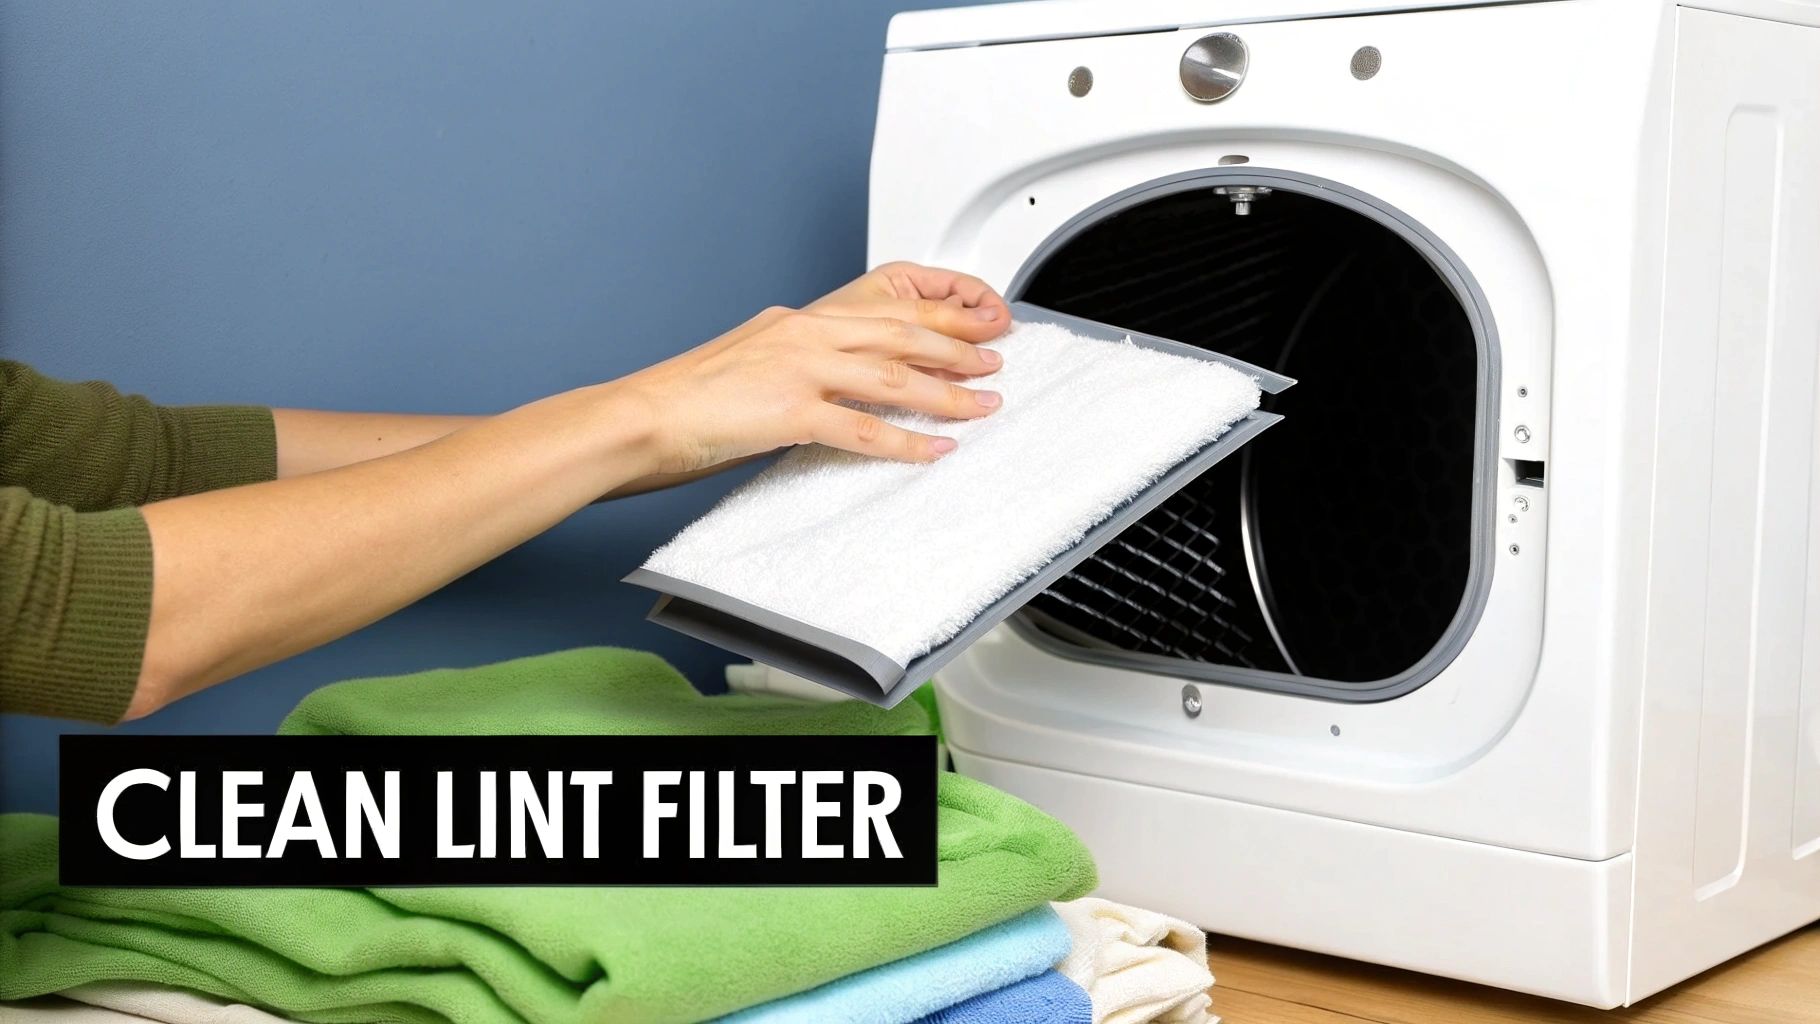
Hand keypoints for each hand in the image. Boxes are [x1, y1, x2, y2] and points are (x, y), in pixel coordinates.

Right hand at [613, 263, 1011, 473]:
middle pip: (900, 335)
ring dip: (946, 394)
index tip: (968, 335)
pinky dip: (905, 442)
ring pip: (893, 376)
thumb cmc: (683, 400)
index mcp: (795, 322)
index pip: (881, 314)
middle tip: (994, 362)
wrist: (640, 416)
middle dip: (956, 349)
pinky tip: (933, 451)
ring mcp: (798, 369)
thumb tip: (824, 391)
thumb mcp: (747, 367)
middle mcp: (803, 334)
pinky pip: (862, 428)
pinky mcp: (789, 410)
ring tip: (982, 406)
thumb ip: (791, 370)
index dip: (934, 324)